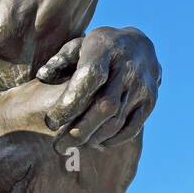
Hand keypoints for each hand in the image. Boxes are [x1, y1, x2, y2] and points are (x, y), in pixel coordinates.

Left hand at [37, 26, 160, 147]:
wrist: (140, 46)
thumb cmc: (99, 49)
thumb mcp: (78, 45)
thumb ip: (60, 60)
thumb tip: (43, 76)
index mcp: (105, 49)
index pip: (89, 77)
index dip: (71, 102)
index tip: (52, 121)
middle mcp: (127, 67)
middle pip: (105, 106)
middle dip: (80, 130)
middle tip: (58, 147)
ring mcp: (141, 85)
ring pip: (117, 120)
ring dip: (93, 138)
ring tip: (72, 145)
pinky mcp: (150, 100)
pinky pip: (132, 127)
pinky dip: (112, 140)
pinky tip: (95, 142)